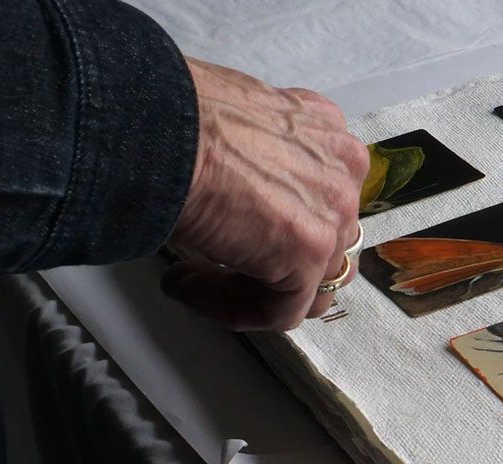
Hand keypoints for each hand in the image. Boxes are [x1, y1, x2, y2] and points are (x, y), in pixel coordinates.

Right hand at [162, 58, 368, 330]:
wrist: (161, 127)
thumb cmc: (174, 114)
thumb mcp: (233, 119)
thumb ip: (255, 151)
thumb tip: (234, 181)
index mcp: (326, 132)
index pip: (320, 198)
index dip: (276, 222)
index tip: (230, 226)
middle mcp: (342, 172)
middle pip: (323, 243)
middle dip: (272, 262)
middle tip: (216, 262)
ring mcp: (332, 216)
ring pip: (307, 283)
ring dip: (251, 290)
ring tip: (194, 278)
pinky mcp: (308, 256)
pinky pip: (279, 311)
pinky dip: (232, 309)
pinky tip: (186, 285)